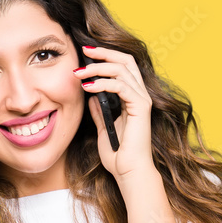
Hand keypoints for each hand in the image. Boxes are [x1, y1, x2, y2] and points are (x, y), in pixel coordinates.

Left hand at [74, 46, 155, 180]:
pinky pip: (122, 87)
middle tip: (84, 50)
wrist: (128, 172)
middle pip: (125, 61)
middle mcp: (140, 95)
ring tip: (79, 72)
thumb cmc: (118, 154)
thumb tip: (91, 95)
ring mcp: (142, 100)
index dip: (106, 56)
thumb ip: (99, 110)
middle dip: (104, 53)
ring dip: (98, 68)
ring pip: (122, 70)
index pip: (122, 67)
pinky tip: (88, 87)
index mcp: (132, 98)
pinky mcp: (141, 108)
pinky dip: (104, 83)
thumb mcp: (103, 127)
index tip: (85, 53)